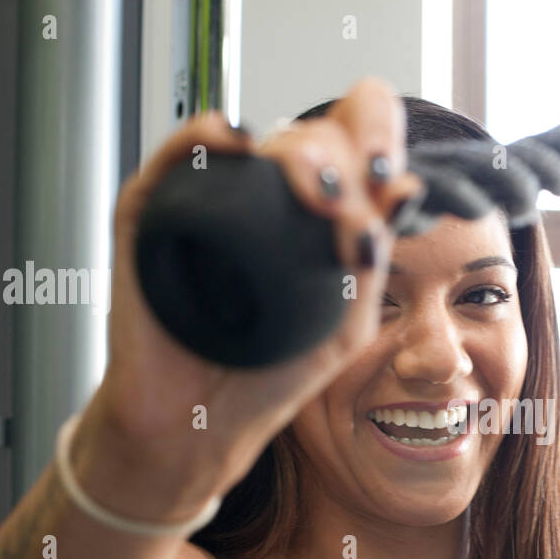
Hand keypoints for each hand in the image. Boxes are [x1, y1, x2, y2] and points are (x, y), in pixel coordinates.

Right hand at [89, 77, 420, 501]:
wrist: (198, 426)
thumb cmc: (269, 379)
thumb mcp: (345, 324)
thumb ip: (373, 258)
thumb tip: (403, 187)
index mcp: (319, 218)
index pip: (354, 139)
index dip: (374, 132)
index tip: (383, 172)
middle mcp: (268, 200)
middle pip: (313, 136)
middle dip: (339, 157)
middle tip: (342, 203)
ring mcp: (211, 202)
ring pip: (259, 139)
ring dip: (293, 149)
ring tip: (316, 190)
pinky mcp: (155, 212)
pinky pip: (180, 154)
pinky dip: (208, 134)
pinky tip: (239, 143)